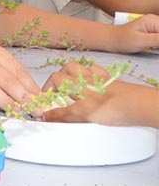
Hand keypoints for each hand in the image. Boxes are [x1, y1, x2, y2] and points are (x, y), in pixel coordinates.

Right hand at [42, 62, 156, 126]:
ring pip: (83, 68)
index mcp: (77, 83)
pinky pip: (100, 73)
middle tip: (56, 91)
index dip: (46, 88)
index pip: (54, 79)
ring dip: (75, 74)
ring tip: (72, 85)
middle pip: (67, 69)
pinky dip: (93, 75)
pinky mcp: (114, 83)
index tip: (44, 99)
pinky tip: (93, 82)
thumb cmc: (115, 108)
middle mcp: (88, 78)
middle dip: (59, 78)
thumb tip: (45, 117)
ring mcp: (102, 79)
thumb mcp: (83, 115)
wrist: (141, 105)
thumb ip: (62, 115)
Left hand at [109, 14, 158, 52]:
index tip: (156, 46)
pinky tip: (152, 47)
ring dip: (158, 44)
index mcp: (153, 20)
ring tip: (151, 47)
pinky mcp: (152, 31)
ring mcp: (153, 25)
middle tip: (153, 47)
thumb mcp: (142, 41)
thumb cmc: (123, 40)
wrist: (110, 39)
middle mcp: (155, 20)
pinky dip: (157, 44)